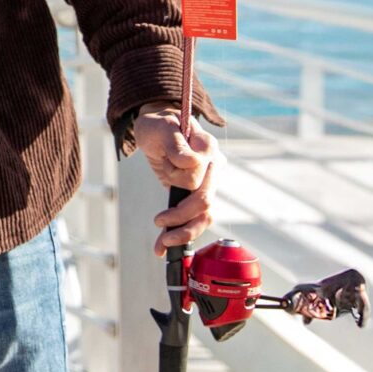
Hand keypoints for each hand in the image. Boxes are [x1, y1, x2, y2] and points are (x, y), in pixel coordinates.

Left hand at [131, 105, 223, 255]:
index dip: (179, 178)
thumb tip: (189, 163)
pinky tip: (164, 245)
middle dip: (182, 218)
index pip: (197, 173)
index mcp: (207, 147)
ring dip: (185, 233)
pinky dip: (182, 234)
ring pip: (205, 217)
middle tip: (159, 223)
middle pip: (205, 201)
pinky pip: (196, 219)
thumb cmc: (159, 126)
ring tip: (162, 245)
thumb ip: (176, 143)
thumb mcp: (162, 128)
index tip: (164, 174)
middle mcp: (213, 167)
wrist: (158, 130)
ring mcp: (208, 183)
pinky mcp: (197, 195)